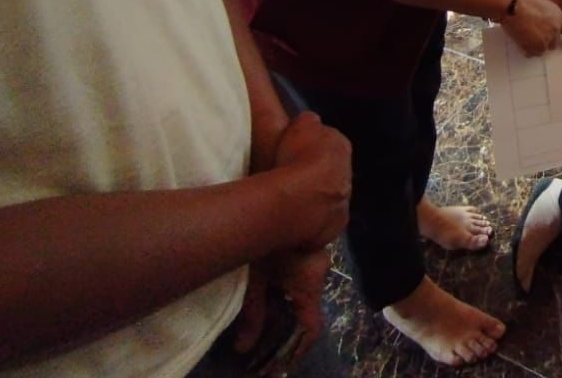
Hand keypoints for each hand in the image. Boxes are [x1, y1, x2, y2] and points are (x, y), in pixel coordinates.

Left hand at [232, 249, 329, 367]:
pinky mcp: (310, 250)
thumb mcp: (258, 277)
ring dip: (288, 311)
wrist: (287, 199)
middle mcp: (318, 276)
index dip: (298, 349)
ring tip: (266, 324)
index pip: (311, 327)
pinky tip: (272, 296)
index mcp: (309, 286)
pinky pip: (301, 280)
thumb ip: (253, 312)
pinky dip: (288, 293)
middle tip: (267, 346)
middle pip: (306, 312)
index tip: (282, 364)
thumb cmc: (271, 240)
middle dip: (288, 332)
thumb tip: (243, 348)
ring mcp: (317, 261)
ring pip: (303, 295)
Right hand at [272, 112, 351, 250]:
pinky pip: (320, 224)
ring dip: (316, 202)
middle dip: (318, 178)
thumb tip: (312, 122)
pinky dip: (310, 223)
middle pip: (332, 175)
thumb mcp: (302, 124)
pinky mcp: (332, 229)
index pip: (331, 145)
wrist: (298, 200)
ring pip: (329, 201)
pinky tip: (294, 223)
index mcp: (342, 148)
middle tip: (295, 182)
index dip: (314, 150)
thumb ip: (310, 122)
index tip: (298, 156)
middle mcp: (348, 177)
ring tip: (292, 205)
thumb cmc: (298, 157)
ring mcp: (342, 206)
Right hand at [501, 0, 561, 56]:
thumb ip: (547, 16)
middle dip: (548, 42)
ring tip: (526, 39)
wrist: (511, 3)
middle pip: (554, 43)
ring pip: (542, 49)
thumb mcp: (542, 4)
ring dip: (536, 46)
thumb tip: (543, 22)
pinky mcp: (532, 46)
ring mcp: (543, 39)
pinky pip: (531, 53)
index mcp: (559, 17)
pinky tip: (521, 43)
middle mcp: (554, 30)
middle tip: (538, 38)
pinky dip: (527, 50)